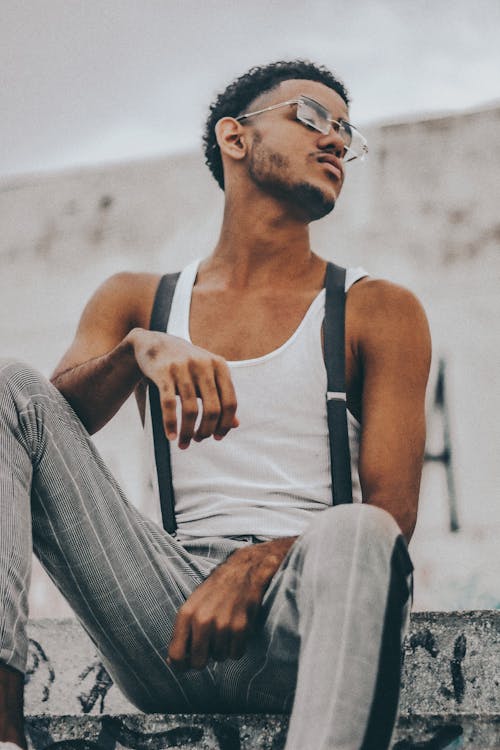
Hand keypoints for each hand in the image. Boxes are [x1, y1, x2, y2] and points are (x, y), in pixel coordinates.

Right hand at [129, 328, 237, 448]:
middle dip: (206, 431)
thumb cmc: (185, 364)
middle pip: (213, 409)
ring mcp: (183, 367)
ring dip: (188, 432)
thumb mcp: (207, 375)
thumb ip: (221, 397)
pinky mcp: (163, 372)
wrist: (152, 342)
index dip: (226, 424)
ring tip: (184, 443)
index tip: (217, 438)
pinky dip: (170, 424)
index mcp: (220, 365)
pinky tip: (170, 436)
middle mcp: (204, 365)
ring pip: (191, 410)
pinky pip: (169, 404)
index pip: (230, 402)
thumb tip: (236, 425)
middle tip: (198, 440)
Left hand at [167, 538, 296, 669]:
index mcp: (186, 615)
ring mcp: (222, 625)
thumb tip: (173, 663)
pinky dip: (237, 647)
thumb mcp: (192, 606)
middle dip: (204, 659)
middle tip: (210, 645)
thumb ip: (182, 632)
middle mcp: (202, 621)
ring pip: (219, 658)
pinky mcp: (241, 627)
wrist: (243, 571)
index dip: (180, 666)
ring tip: (225, 629)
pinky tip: (236, 630)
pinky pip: (236, 654)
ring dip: (222, 649)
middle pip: (198, 663)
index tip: (186, 665)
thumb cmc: (215, 591)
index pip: (176, 656)